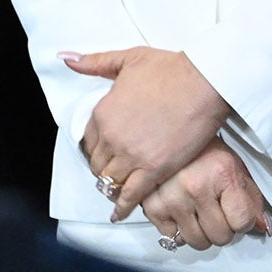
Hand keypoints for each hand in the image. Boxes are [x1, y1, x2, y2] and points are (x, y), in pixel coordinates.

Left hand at [66, 46, 230, 220]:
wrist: (205, 81)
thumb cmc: (172, 68)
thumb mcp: (129, 59)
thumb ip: (95, 62)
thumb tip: (66, 58)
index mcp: (103, 113)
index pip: (88, 140)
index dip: (97, 146)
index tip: (104, 150)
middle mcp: (112, 137)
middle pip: (98, 163)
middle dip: (104, 167)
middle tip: (113, 169)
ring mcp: (131, 156)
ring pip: (110, 181)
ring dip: (111, 187)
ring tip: (116, 192)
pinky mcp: (153, 170)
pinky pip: (130, 195)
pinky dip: (123, 207)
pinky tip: (120, 213)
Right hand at [141, 140, 270, 251]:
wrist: (171, 136)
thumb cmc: (206, 151)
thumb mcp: (236, 168)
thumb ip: (252, 199)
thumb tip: (262, 227)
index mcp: (223, 174)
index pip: (242, 221)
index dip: (244, 221)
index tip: (240, 215)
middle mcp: (197, 187)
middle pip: (220, 237)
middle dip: (224, 228)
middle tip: (219, 211)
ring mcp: (173, 199)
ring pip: (197, 242)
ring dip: (202, 233)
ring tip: (202, 212)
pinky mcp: (153, 207)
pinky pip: (172, 237)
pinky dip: (179, 229)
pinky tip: (183, 210)